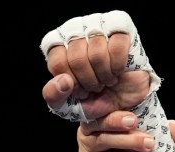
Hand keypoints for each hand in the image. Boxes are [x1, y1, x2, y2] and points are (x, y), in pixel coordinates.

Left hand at [40, 11, 155, 121]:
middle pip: (77, 58)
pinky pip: (117, 47)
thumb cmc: (91, 97)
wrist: (121, 101)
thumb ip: (53, 95)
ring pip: (97, 53)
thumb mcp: (65, 104)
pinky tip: (117, 71)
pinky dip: (117, 66)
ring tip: (106, 79)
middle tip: (94, 86)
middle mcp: (74, 29)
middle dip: (88, 81)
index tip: (78, 88)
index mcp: (56, 45)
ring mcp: (98, 24)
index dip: (70, 81)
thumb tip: (63, 81)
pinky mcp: (121, 26)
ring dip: (103, 75)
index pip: (57, 62)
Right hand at [77, 112, 174, 151]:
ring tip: (150, 145)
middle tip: (137, 123)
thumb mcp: (144, 144)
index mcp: (101, 122)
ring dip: (130, 141)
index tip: (135, 110)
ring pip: (105, 140)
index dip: (117, 106)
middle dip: (117, 120)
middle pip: (100, 121)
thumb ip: (159, 133)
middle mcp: (89, 134)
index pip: (106, 108)